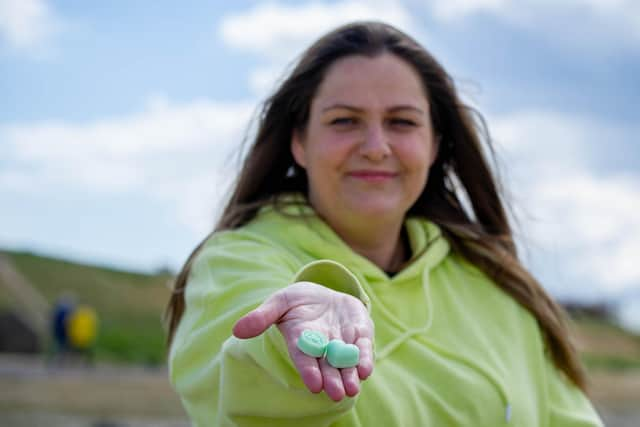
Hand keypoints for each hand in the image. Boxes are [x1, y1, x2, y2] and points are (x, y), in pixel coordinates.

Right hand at [232, 282, 374, 401]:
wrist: (325, 294)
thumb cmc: (297, 300)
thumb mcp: (279, 302)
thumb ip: (262, 316)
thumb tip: (237, 330)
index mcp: (301, 341)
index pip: (304, 359)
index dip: (308, 371)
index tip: (313, 384)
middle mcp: (323, 347)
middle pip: (327, 367)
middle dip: (332, 380)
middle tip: (336, 394)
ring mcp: (342, 342)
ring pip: (346, 363)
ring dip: (350, 376)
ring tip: (352, 388)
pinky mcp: (360, 334)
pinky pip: (363, 348)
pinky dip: (365, 358)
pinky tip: (366, 369)